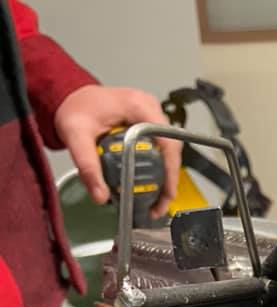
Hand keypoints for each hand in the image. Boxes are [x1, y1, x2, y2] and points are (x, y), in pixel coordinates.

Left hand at [54, 85, 181, 216]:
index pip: (166, 140)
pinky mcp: (149, 125)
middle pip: (171, 149)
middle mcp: (150, 109)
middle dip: (168, 181)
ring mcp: (152, 116)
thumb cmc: (76, 108)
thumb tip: (100, 196)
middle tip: (158, 205)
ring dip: (165, 178)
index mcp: (138, 106)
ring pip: (169, 152)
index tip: (166, 193)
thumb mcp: (76, 136)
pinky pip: (161, 149)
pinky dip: (159, 170)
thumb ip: (87, 166)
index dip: (170, 170)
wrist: (72, 97)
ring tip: (156, 202)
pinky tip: (151, 186)